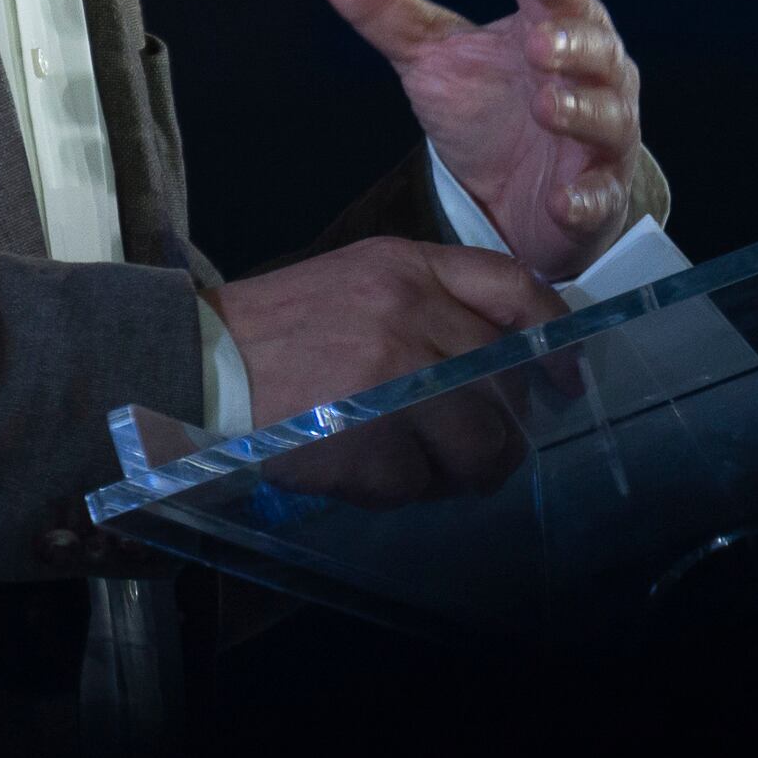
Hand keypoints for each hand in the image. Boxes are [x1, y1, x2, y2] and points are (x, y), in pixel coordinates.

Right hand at [203, 238, 565, 503]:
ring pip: (478, 442)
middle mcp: (407, 314)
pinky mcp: (363, 441)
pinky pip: (417, 482)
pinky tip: (367, 474)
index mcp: (405, 267)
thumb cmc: (278, 329)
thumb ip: (427, 303)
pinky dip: (400, 490)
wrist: (193, 364)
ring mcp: (387, 380)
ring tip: (435, 475)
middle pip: (503, 382)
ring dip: (466, 471)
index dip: (553, 337)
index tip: (565, 380)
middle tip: (484, 454)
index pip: (512, 287)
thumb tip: (506, 361)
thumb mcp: (356, 283)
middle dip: (503, 430)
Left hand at [312, 0, 645, 281]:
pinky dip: (585, 198)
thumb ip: (384, 7)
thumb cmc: (486, 108)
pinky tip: (564, 200)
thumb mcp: (430, 58)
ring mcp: (599, 139)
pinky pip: (600, 198)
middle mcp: (590, 77)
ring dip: (581, 110)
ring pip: (607, 117)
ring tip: (546, 106)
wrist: (514, 197)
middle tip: (535, 41)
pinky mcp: (597, 198)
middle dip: (570, 43)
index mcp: (551, 28)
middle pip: (596, 49)